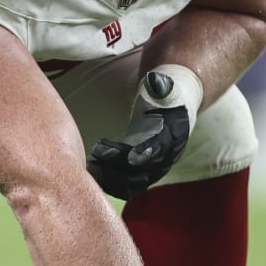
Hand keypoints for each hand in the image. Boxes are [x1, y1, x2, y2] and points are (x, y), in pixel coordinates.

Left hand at [87, 65, 200, 199]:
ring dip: (112, 179)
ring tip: (91, 168)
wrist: (173, 109)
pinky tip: (93, 176)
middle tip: (96, 156)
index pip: (161, 147)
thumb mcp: (165, 87)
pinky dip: (111, 184)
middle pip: (144, 169)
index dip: (146, 152)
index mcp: (175, 135)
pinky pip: (128, 185)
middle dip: (119, 166)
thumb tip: (154, 80)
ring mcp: (156, 167)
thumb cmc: (165, 95)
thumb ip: (160, 85)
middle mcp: (168, 156)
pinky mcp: (143, 173)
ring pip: (134, 182)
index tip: (129, 155)